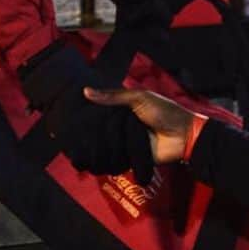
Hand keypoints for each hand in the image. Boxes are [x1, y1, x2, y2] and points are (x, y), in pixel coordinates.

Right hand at [20, 42, 154, 183]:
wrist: (182, 136)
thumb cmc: (162, 111)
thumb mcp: (138, 98)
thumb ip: (113, 97)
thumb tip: (85, 91)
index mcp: (124, 107)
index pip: (102, 108)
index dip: (88, 109)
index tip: (69, 110)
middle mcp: (122, 125)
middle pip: (101, 128)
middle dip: (87, 130)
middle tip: (65, 130)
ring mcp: (125, 142)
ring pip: (104, 143)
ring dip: (94, 144)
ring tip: (72, 145)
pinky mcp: (129, 158)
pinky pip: (113, 158)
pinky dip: (104, 158)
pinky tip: (88, 158)